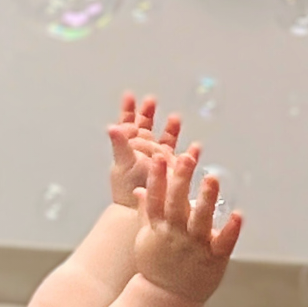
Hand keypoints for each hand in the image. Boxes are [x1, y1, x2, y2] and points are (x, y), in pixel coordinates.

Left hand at [105, 91, 182, 207]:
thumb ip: (120, 144)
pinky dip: (191, 153)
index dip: (128, 111)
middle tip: (151, 100)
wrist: (141, 208)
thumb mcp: (123, 163)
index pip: (128, 125)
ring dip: (171, 129)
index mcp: (130, 147)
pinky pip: (184, 158)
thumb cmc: (128, 187)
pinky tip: (196, 147)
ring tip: (175, 118)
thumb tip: (112, 126)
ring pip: (166, 139)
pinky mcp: (173, 169)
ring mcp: (159, 159)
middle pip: (146, 127)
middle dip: (148, 113)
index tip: (129, 97)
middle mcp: (144, 151)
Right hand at [130, 141, 242, 303]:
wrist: (165, 299)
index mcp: (158, 228)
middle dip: (181, 180)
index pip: (155, 198)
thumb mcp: (145, 239)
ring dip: (206, 199)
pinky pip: (223, 242)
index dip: (157, 177)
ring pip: (201, 219)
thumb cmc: (156, 266)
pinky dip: (231, 230)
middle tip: (186, 158)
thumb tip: (140, 190)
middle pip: (177, 203)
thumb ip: (145, 212)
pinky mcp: (213, 258)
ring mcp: (194, 246)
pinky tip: (238, 215)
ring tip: (212, 179)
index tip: (159, 158)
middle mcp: (175, 235)